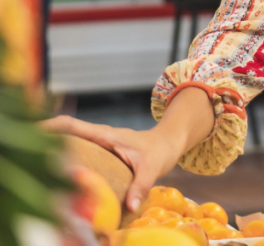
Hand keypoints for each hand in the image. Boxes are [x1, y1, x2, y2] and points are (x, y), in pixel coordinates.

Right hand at [41, 116, 182, 211]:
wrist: (169, 143)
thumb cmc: (160, 151)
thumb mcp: (152, 168)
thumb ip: (141, 186)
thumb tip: (130, 206)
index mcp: (105, 134)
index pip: (71, 126)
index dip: (49, 127)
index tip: (29, 132)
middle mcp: (97, 137)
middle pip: (62, 133)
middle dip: (42, 140)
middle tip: (26, 154)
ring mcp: (97, 144)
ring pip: (68, 142)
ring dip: (51, 150)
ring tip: (36, 166)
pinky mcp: (99, 152)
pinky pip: (76, 152)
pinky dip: (64, 158)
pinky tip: (57, 174)